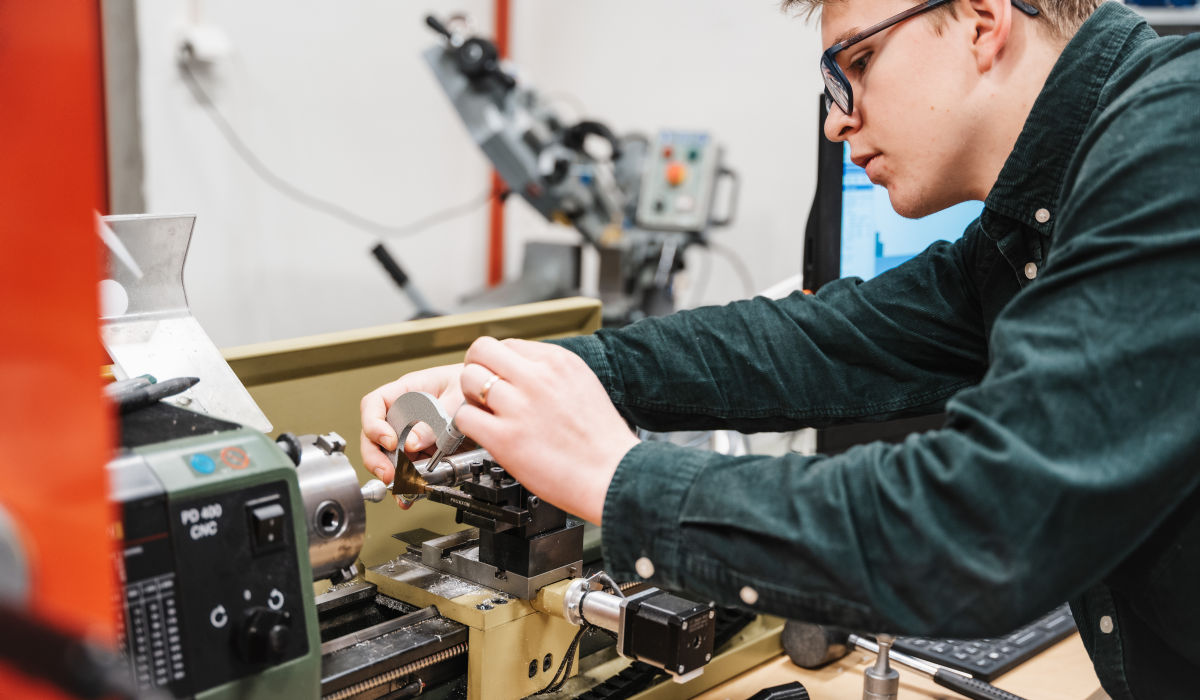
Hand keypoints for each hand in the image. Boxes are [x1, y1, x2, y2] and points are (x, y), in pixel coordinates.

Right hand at [359, 362, 464, 488]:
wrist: (490, 397)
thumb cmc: (472, 387)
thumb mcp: (456, 399)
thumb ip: (434, 420)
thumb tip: (412, 443)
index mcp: (407, 391)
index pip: (374, 404)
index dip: (374, 424)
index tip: (389, 442)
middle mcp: (404, 413)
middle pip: (375, 435)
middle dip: (376, 458)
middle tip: (388, 474)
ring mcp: (412, 433)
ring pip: (390, 456)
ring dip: (393, 475)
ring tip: (402, 489)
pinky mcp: (423, 450)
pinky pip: (409, 467)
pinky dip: (409, 482)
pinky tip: (411, 494)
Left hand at [453, 336, 639, 524]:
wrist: (614, 475)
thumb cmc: (602, 439)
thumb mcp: (583, 384)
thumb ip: (551, 372)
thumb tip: (524, 369)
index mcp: (557, 361)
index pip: (508, 344)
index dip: (499, 363)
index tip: (501, 378)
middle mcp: (537, 378)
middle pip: (481, 351)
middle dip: (477, 369)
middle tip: (481, 389)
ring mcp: (519, 407)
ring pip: (468, 379)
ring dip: (469, 396)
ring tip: (484, 413)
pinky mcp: (505, 438)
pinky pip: (464, 416)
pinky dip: (467, 425)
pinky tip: (483, 433)